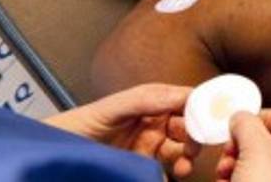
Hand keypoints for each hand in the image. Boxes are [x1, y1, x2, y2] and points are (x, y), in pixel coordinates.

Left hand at [43, 83, 200, 178]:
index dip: (203, 106)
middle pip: (189, 127)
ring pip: (181, 151)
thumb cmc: (81, 124)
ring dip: (188, 158)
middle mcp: (155, 122)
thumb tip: (183, 96)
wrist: (57, 155)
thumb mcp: (114, 107)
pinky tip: (169, 176)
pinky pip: (166, 170)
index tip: (213, 117)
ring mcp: (150, 146)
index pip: (187, 100)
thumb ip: (147, 99)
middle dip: (197, 137)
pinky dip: (172, 173)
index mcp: (153, 101)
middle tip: (194, 147)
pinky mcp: (143, 166)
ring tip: (183, 167)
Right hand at [216, 108, 270, 181]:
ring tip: (225, 172)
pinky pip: (244, 176)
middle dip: (239, 144)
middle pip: (262, 136)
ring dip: (231, 162)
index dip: (258, 117)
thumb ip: (246, 121)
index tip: (239, 126)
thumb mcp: (255, 144)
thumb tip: (239, 116)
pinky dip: (232, 179)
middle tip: (229, 152)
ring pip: (249, 156)